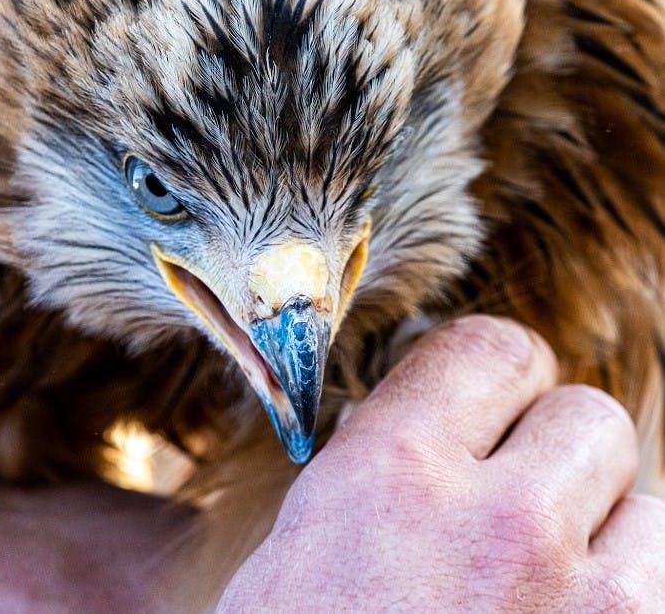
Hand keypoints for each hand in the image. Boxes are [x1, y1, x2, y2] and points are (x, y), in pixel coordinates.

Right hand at [219, 316, 664, 611]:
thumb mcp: (306, 545)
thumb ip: (380, 462)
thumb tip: (436, 413)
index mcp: (392, 474)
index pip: (493, 348)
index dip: (500, 372)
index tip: (494, 400)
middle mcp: (499, 525)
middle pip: (591, 417)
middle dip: (558, 452)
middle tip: (519, 497)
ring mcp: (590, 611)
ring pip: (654, 513)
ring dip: (609, 543)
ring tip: (549, 592)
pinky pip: (662, 590)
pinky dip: (627, 603)